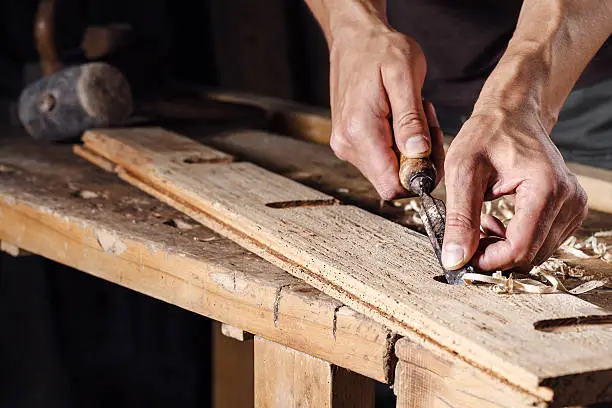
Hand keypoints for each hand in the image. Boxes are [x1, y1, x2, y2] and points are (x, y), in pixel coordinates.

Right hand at [328, 28, 443, 198]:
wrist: (354, 38)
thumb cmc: (380, 50)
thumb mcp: (404, 76)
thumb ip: (410, 119)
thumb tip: (418, 154)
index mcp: (360, 132)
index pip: (392, 185)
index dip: (420, 176)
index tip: (432, 147)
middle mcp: (347, 145)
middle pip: (392, 181)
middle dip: (419, 161)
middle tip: (428, 124)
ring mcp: (345, 145)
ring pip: (388, 171)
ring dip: (410, 151)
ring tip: (415, 114)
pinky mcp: (349, 142)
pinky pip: (380, 159)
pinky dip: (397, 145)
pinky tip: (401, 118)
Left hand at [441, 107, 587, 271]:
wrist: (511, 115)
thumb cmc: (486, 135)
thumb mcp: (462, 172)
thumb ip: (460, 219)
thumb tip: (455, 260)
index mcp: (546, 188)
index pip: (520, 249)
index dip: (488, 260)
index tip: (463, 256)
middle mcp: (569, 199)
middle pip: (530, 255)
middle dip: (494, 254)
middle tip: (468, 234)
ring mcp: (573, 206)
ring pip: (536, 253)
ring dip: (503, 247)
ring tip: (481, 221)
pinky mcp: (570, 210)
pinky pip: (542, 243)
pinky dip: (515, 240)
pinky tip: (497, 220)